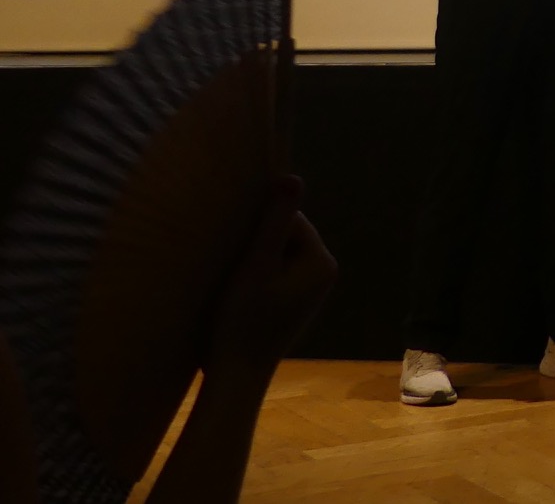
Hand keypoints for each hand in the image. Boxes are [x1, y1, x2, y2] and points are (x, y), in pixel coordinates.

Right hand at [205, 176, 337, 381]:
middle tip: (231, 268)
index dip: (256, 230)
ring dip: (250, 260)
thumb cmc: (242, 321)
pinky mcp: (290, 301)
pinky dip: (251, 276)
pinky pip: (271, 272)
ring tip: (232, 284)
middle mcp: (322, 272)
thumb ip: (273, 222)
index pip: (288, 219)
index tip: (236, 251)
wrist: (235, 377)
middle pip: (283, 235)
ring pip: (274, 254)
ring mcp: (307, 288)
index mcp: (321, 261)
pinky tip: (234, 295)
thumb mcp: (255, 266)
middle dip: (255, 244)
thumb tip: (292, 177)